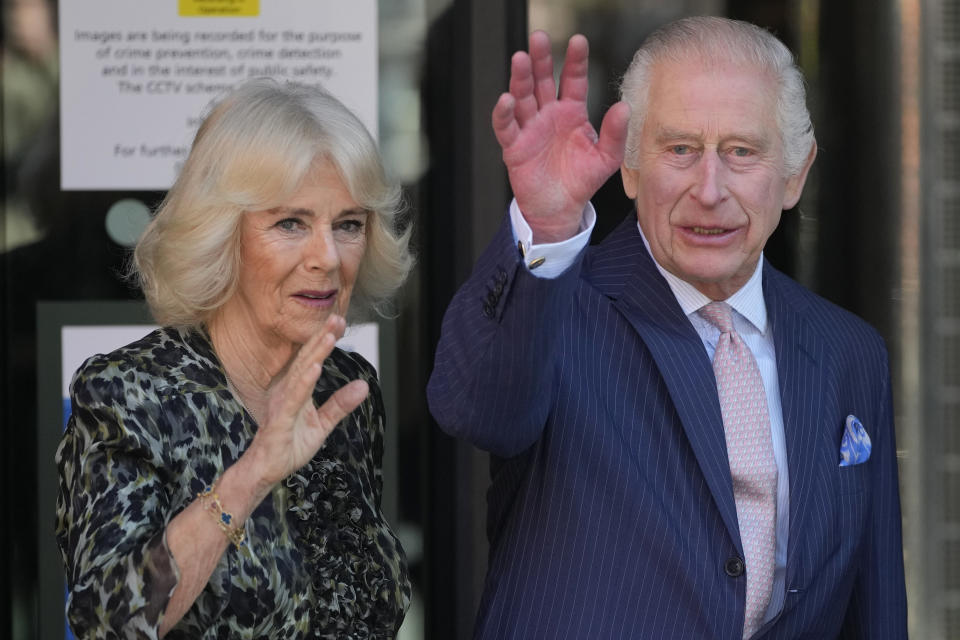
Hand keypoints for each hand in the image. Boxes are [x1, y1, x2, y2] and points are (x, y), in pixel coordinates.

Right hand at [244, 314, 367, 491]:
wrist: (265, 470)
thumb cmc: (288, 445)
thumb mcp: (322, 424)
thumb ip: (340, 404)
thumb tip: (363, 385)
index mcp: (295, 388)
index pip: (312, 359)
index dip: (325, 340)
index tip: (341, 322)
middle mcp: (286, 390)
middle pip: (306, 359)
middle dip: (321, 338)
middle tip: (337, 317)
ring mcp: (281, 403)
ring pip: (301, 374)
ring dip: (315, 354)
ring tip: (329, 336)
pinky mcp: (280, 420)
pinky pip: (293, 399)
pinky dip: (304, 383)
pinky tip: (315, 369)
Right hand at [492, 31, 629, 242]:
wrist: (560, 208)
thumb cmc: (581, 180)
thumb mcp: (606, 158)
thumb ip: (615, 134)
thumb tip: (624, 108)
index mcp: (572, 111)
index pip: (573, 80)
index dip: (575, 61)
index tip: (578, 41)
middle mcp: (549, 114)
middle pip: (542, 80)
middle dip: (541, 59)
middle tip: (540, 38)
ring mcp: (530, 128)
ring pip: (522, 97)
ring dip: (520, 78)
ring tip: (521, 59)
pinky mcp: (514, 146)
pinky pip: (506, 126)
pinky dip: (504, 113)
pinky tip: (506, 100)